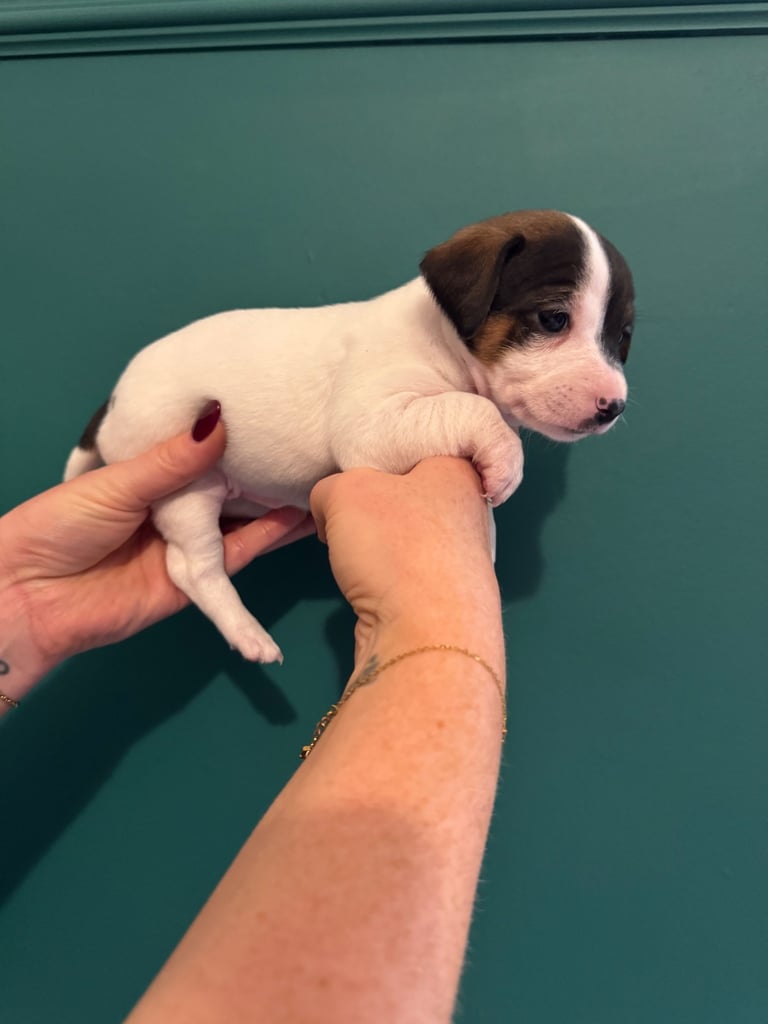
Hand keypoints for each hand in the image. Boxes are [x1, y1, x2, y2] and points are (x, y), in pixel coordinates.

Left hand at [0, 410, 313, 701]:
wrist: (23, 592)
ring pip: (245, 536)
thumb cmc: (58, 524)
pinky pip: (231, 587)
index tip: (291, 433)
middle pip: (239, 501)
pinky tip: (293, 563)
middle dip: (278, 486)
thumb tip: (219, 419)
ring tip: (327, 501)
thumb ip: (173, 459)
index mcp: (158, 480)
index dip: (252, 452)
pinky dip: (261, 577)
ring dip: (282, 523)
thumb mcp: (119, 483)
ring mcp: (185, 555)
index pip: (215, 464)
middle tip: (326, 466)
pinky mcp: (187, 591)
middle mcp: (179, 515)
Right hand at [309, 457, 498, 667]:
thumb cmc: (394, 546)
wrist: (424, 634)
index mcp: (458, 472)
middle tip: (346, 519)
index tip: (352, 479)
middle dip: (370, 508)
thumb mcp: (344, 491)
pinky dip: (383, 577)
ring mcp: (462, 557)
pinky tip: (370, 587)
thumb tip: (332, 512)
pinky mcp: (446, 596)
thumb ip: (329, 488)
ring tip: (355, 556)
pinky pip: (405, 572)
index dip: (372, 461)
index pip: (411, 449)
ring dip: (374, 546)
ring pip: (402, 536)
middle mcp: (469, 511)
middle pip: (404, 495)